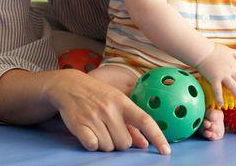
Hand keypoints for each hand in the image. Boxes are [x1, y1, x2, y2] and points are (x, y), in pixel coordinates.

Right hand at [43, 69, 170, 154]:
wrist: (69, 85)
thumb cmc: (98, 95)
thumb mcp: (117, 102)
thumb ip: (131, 124)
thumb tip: (144, 144)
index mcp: (123, 102)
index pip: (145, 120)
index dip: (158, 137)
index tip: (166, 151)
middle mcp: (110, 109)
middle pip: (125, 143)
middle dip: (119, 141)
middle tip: (110, 129)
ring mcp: (94, 117)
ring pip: (109, 147)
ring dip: (105, 143)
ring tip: (98, 128)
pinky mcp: (79, 125)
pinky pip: (93, 146)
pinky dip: (92, 144)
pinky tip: (89, 132)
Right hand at [196, 44, 235, 104]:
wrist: (202, 51)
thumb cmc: (213, 49)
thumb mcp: (228, 49)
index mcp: (234, 63)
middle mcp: (230, 69)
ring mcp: (222, 74)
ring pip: (233, 86)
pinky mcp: (214, 78)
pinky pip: (217, 90)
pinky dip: (219, 97)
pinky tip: (221, 104)